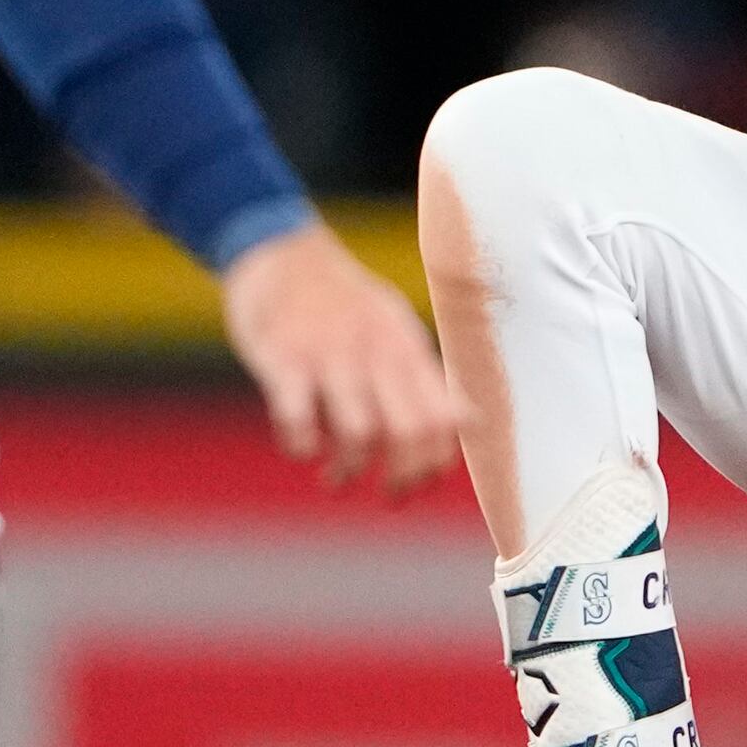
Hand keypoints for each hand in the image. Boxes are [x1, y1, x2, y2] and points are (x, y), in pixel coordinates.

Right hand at [223, 222, 459, 497]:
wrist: (278, 252)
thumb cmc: (341, 304)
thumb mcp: (394, 329)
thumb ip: (427, 378)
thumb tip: (468, 422)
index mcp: (406, 348)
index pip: (442, 421)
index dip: (435, 464)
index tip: (416, 482)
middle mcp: (375, 351)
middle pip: (410, 433)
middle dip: (402, 478)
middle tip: (388, 495)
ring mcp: (328, 354)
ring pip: (360, 433)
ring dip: (350, 469)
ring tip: (337, 477)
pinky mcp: (281, 357)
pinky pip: (298, 416)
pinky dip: (301, 444)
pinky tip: (301, 444)